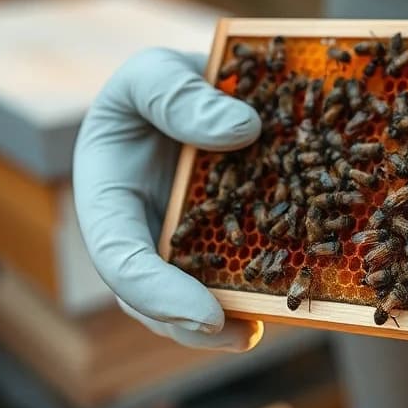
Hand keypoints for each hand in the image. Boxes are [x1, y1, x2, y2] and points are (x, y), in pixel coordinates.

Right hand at [73, 48, 263, 350]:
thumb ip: (178, 96)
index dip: (158, 293)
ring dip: (230, 322)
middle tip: (241, 335)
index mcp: (107, 201)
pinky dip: (265, 283)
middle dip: (194, 327)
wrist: (189, 90)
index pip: (120, 260)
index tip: (206, 311)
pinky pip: (240, 270)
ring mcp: (182, 248)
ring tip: (270, 325)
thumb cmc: (157, 84)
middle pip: (155, 300)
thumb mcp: (152, 72)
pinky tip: (300, 288)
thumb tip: (242, 130)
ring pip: (197, 298)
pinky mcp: (224, 244)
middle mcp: (142, 238)